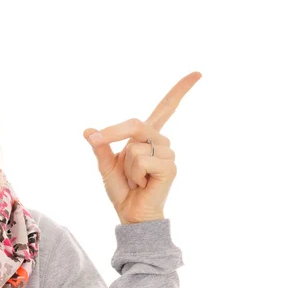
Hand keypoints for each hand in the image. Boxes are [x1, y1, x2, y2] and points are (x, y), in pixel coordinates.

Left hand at [83, 71, 201, 224]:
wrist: (131, 214)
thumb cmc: (122, 190)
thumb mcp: (106, 165)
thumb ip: (101, 147)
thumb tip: (88, 131)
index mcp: (147, 137)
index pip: (166, 108)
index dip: (180, 90)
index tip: (198, 73)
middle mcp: (161, 141)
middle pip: (135, 124)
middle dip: (112, 136)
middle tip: (109, 157)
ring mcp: (168, 154)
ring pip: (134, 147)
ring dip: (126, 166)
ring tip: (136, 179)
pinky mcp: (170, 167)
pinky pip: (142, 160)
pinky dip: (135, 175)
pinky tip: (143, 184)